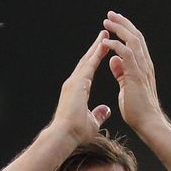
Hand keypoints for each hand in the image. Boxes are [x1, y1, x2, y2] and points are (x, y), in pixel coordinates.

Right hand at [51, 29, 112, 144]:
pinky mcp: (76, 84)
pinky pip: (88, 66)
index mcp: (77, 91)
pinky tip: (103, 45)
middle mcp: (73, 84)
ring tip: (105, 34)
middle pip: (86, 61)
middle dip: (96, 48)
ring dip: (96, 47)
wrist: (64, 135)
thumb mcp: (92, 122)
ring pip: (87, 60)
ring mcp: (73, 83)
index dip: (95, 59)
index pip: (88, 70)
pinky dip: (96, 55)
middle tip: (104, 35)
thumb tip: (106, 110)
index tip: (103, 49)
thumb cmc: (75, 132)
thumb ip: (98, 114)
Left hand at [102, 11, 163, 132]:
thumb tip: (113, 60)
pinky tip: (106, 42)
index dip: (125, 30)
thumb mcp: (126, 86)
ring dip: (119, 29)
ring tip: (108, 22)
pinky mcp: (136, 75)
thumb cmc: (137, 110)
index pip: (135, 42)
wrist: (147, 123)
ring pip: (132, 41)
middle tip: (110, 15)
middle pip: (135, 36)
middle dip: (122, 23)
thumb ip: (121, 72)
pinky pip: (127, 54)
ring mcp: (142, 69)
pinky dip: (116, 46)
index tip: (114, 22)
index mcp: (142, 67)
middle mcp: (144, 64)